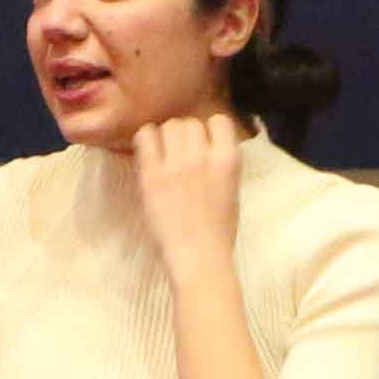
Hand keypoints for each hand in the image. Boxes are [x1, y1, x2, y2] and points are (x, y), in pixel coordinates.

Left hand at [127, 111, 249, 267]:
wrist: (199, 257)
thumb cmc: (219, 230)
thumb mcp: (232, 190)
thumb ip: (220, 162)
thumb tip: (205, 144)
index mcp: (228, 161)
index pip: (220, 121)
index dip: (210, 131)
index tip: (205, 145)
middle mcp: (203, 157)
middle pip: (190, 123)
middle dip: (186, 136)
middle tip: (180, 155)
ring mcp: (176, 165)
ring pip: (169, 126)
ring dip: (167, 137)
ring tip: (165, 156)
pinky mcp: (152, 174)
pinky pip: (146, 136)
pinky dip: (147, 140)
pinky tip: (150, 155)